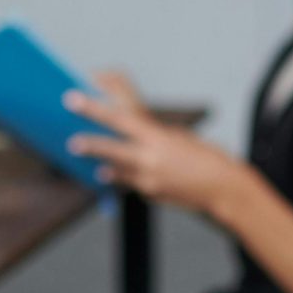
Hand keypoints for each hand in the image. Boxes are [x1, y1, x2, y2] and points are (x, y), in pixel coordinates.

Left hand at [64, 72, 250, 219]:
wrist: (223, 187)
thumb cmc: (204, 155)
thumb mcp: (178, 137)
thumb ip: (152, 134)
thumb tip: (131, 129)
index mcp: (158, 137)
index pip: (120, 119)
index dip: (95, 108)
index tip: (75, 99)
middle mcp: (150, 158)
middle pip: (112, 147)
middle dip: (89, 140)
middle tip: (69, 138)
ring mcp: (148, 179)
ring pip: (116, 168)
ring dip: (98, 159)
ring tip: (78, 150)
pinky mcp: (150, 194)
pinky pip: (128, 182)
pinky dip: (118, 175)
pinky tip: (104, 171)